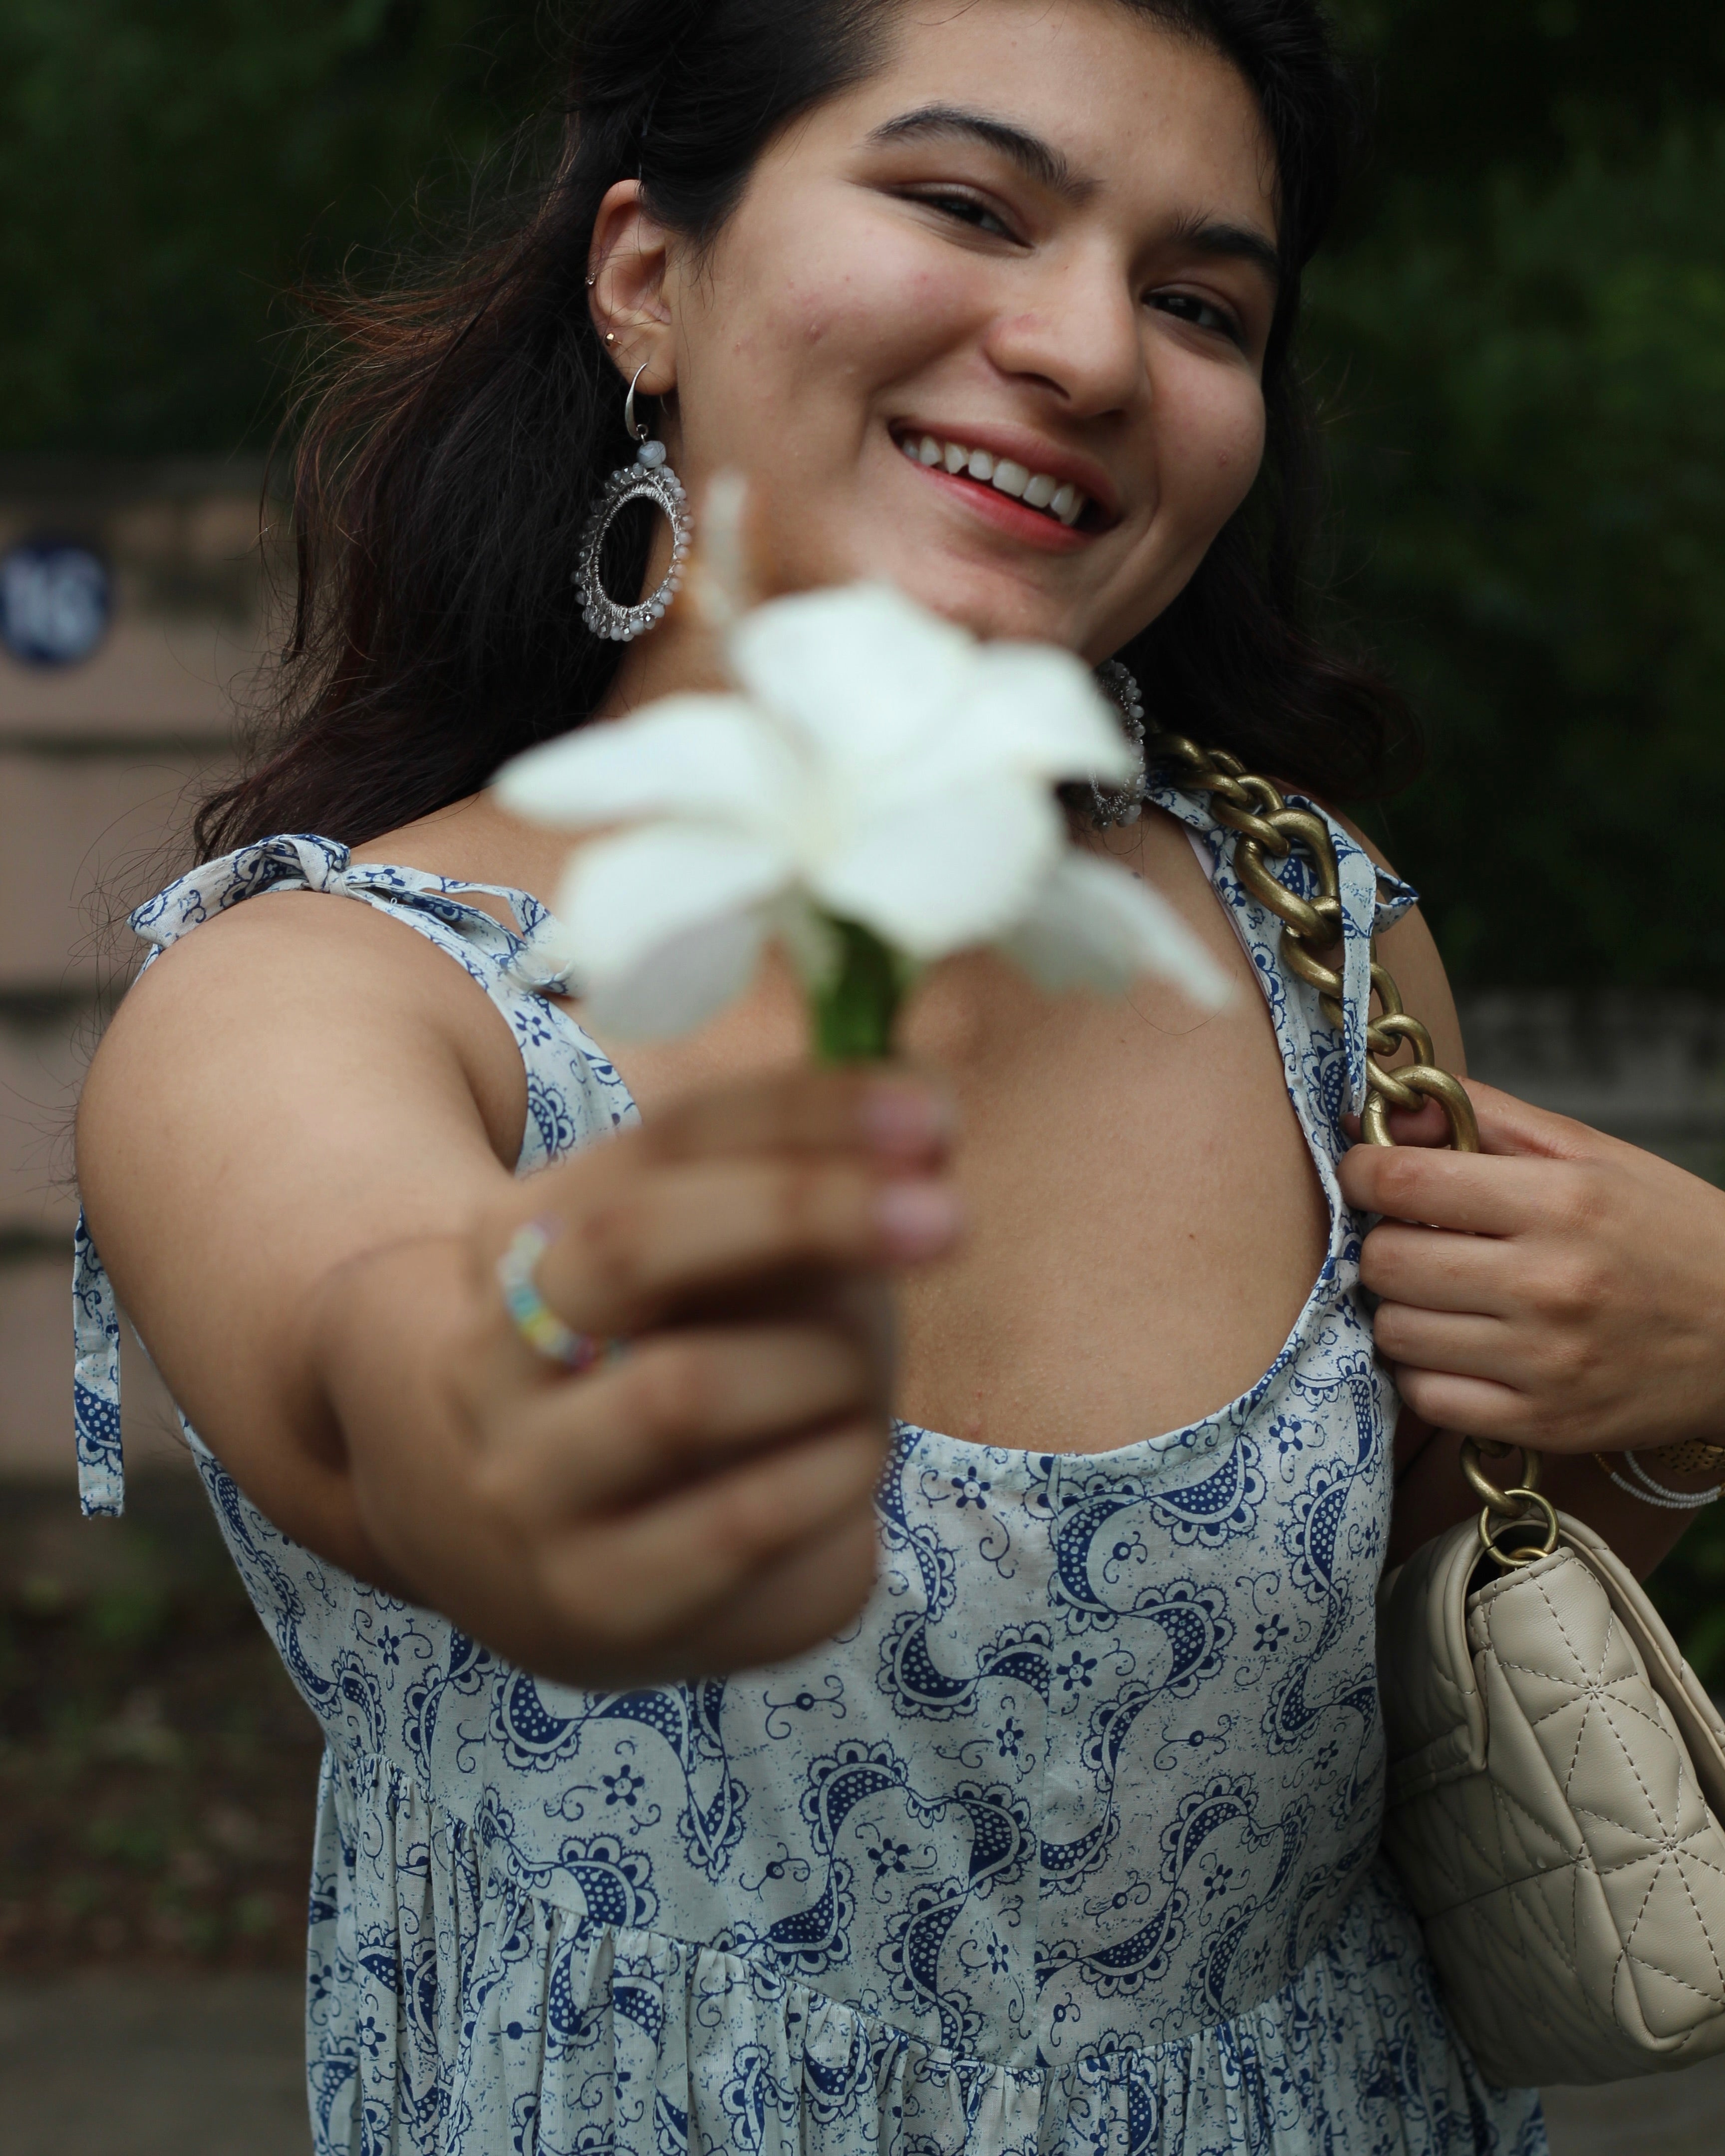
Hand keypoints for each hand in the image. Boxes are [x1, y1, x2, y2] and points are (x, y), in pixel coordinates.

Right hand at [381, 1066, 957, 1685]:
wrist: (534, 1561)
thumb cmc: (680, 1373)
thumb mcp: (725, 1273)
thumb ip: (807, 1189)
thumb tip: (929, 1114)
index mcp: (528, 1234)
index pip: (665, 1137)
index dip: (801, 1115)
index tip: (929, 1112)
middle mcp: (497, 1352)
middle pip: (630, 1244)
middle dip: (800, 1213)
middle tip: (945, 1216)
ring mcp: (529, 1483)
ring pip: (683, 1391)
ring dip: (824, 1370)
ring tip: (858, 1386)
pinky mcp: (595, 1600)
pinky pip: (742, 1523)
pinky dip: (834, 1474)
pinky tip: (850, 1460)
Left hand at [1337, 1079, 1724, 1457]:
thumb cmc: (1666, 1232)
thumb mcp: (1592, 1154)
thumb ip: (1486, 1118)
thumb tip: (1390, 1102)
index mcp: (1562, 1202)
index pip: (1404, 1182)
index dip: (1362, 1173)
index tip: (1366, 1174)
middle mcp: (1550, 1284)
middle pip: (1386, 1261)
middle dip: (1384, 1243)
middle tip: (1413, 1240)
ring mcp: (1546, 1361)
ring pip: (1396, 1332)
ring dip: (1401, 1309)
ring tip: (1441, 1294)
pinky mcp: (1544, 1422)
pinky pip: (1426, 1397)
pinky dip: (1425, 1372)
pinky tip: (1458, 1348)